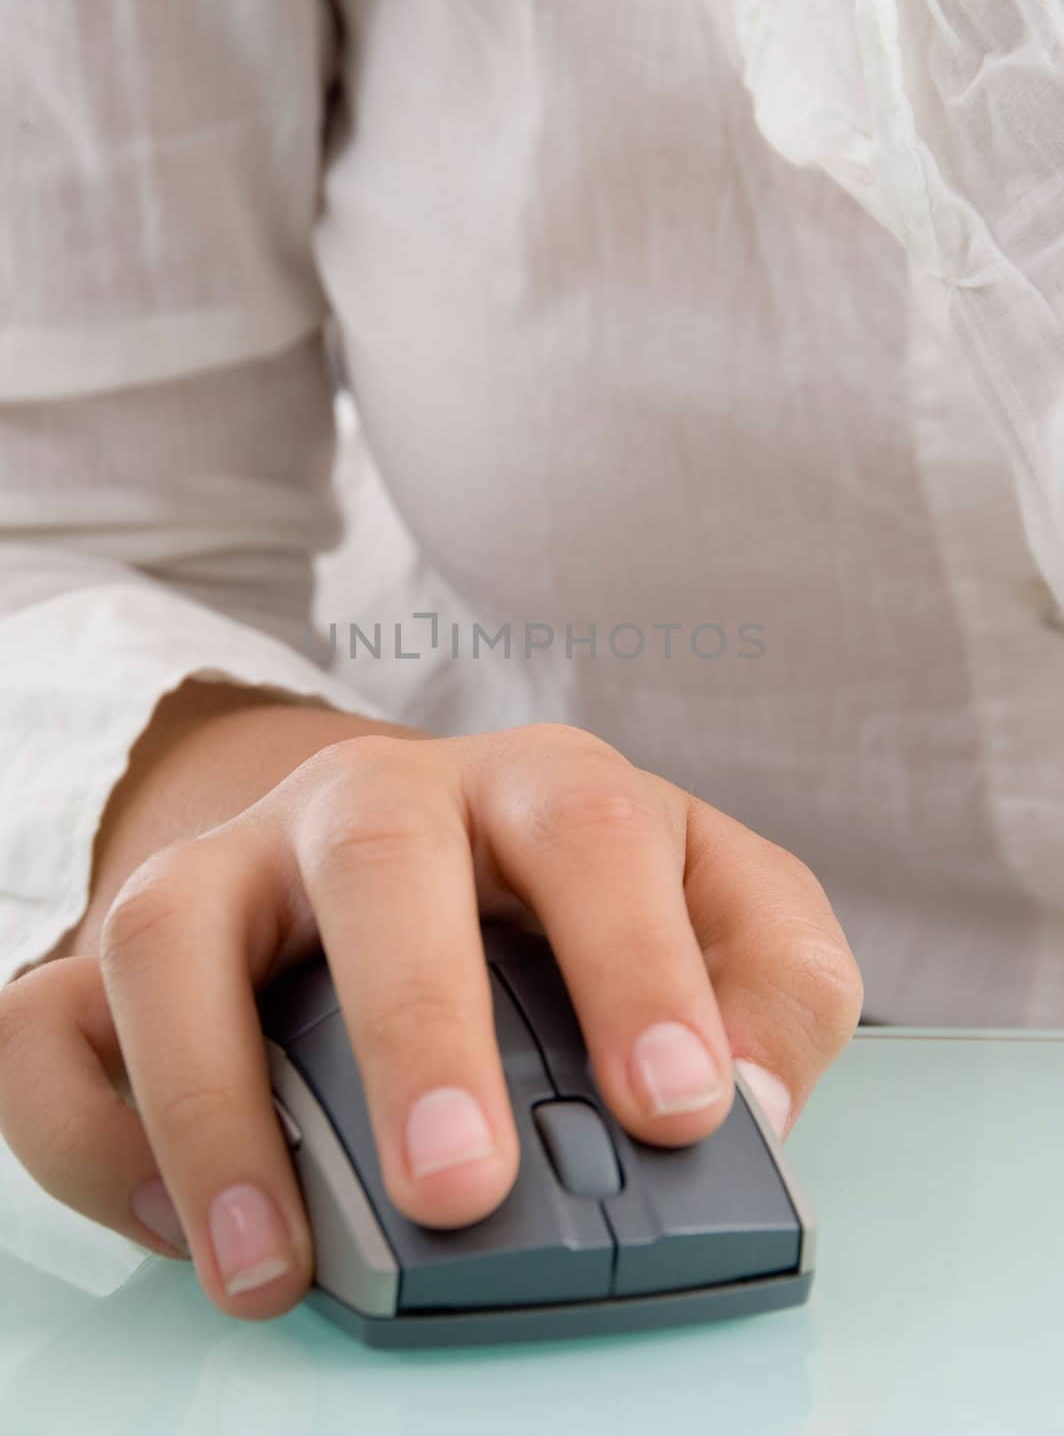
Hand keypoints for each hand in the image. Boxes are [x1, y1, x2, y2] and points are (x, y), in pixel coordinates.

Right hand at [0, 724, 860, 1319]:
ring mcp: (237, 868)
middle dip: (414, 1019)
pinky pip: (51, 1020)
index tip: (675, 1110)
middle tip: (456, 1187)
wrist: (399, 859)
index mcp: (535, 790)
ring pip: (170, 925)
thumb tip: (752, 1104)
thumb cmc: (566, 904)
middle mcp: (374, 806)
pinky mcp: (129, 948)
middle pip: (378, 860)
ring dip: (212, 1100)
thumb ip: (773, 988)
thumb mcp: (711, 912)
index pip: (592, 830)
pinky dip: (97, 1130)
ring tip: (275, 1263)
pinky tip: (187, 1226)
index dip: (636, 961)